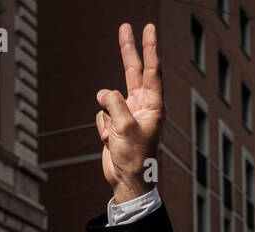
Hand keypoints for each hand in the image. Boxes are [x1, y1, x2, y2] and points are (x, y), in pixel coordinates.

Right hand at [96, 23, 162, 203]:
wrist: (127, 181)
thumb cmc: (135, 156)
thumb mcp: (124, 125)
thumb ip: (114, 102)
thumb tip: (103, 93)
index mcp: (153, 105)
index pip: (151, 70)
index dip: (149, 48)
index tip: (148, 28)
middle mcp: (141, 106)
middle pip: (132, 72)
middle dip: (128, 51)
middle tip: (125, 27)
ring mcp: (127, 114)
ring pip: (109, 99)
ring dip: (107, 117)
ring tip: (114, 136)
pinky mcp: (115, 124)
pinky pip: (102, 115)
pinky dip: (102, 127)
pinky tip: (110, 141)